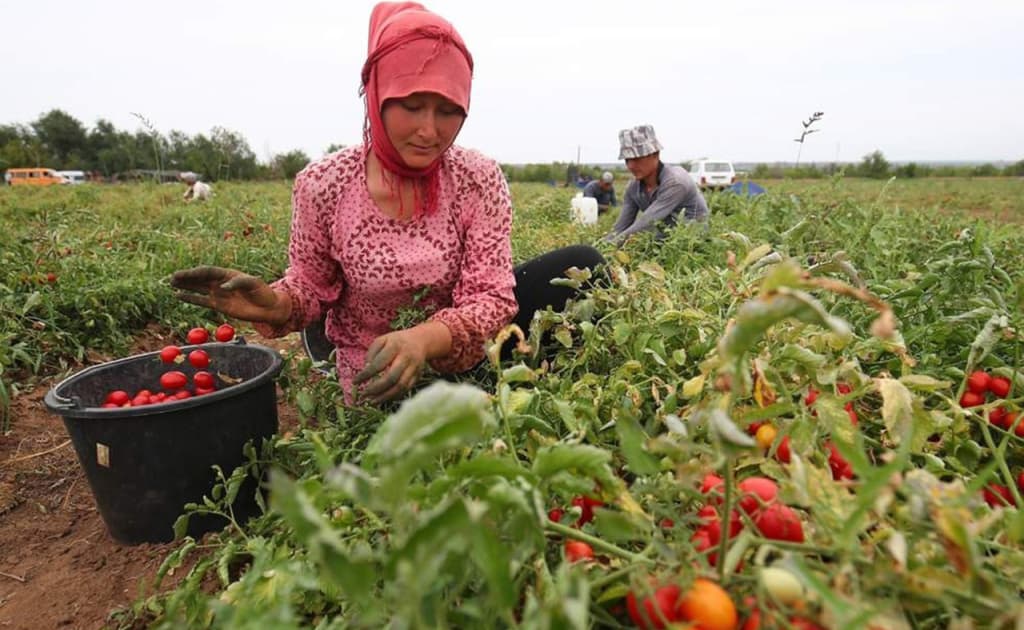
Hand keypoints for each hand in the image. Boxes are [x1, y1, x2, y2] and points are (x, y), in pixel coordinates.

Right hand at [170, 266, 288, 323]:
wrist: (269, 308)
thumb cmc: (264, 293)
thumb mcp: (254, 284)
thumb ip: (238, 283)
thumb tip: (222, 287)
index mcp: (228, 274)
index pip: (208, 272)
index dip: (195, 273)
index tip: (183, 274)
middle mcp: (221, 282)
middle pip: (200, 279)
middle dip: (186, 278)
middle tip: (171, 278)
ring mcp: (219, 294)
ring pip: (198, 288)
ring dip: (185, 286)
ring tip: (171, 284)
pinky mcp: (219, 305)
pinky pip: (201, 301)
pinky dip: (190, 298)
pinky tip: (178, 296)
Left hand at [353, 330, 427, 402]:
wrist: (421, 341)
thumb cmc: (396, 342)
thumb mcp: (382, 340)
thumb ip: (372, 353)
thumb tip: (365, 369)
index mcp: (395, 346)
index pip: (379, 364)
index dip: (366, 375)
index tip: (355, 382)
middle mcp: (406, 358)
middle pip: (392, 378)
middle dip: (376, 388)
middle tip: (364, 394)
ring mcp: (414, 368)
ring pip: (400, 387)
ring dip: (385, 396)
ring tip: (372, 401)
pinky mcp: (418, 376)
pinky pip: (405, 390)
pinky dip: (393, 396)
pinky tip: (383, 398)